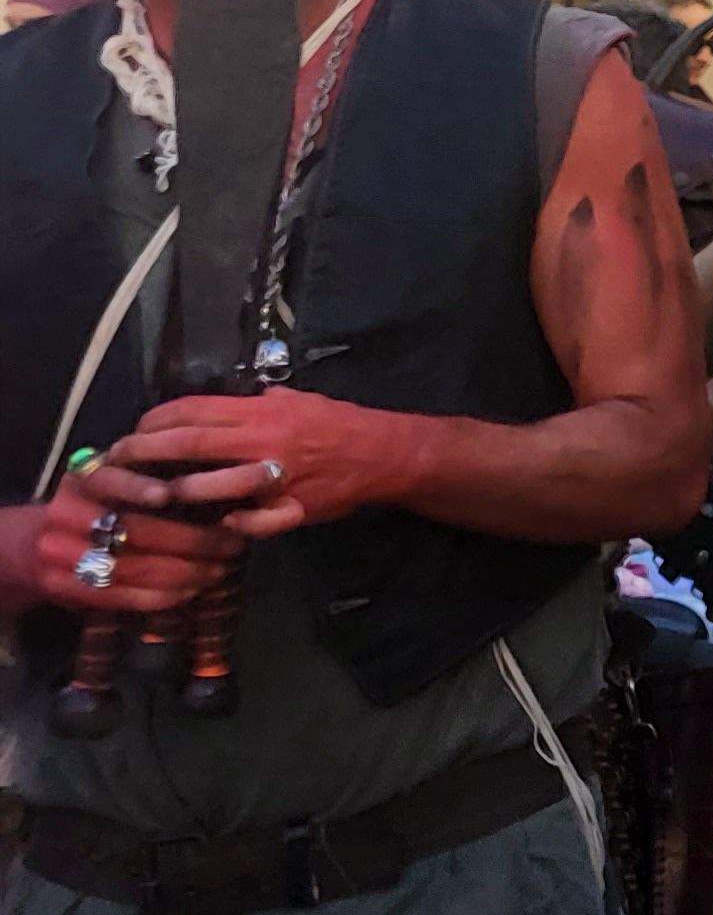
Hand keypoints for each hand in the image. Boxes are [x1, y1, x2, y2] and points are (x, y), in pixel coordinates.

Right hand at [5, 464, 262, 615]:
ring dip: (185, 572)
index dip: (136, 486)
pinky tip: (190, 591)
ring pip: (132, 566)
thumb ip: (148, 478)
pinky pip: (120, 595)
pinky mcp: (63, 587)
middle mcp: (65, 514)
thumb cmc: (97, 506)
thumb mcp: (112, 481)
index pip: (109, 480)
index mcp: (82, 480)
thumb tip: (216, 481)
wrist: (34, 545)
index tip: (168, 495)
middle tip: (232, 545)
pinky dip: (160, 596)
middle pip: (133, 530)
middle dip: (191, 540)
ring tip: (220, 570)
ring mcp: (59, 554)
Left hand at [110, 390, 430, 538]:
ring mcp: (275, 477)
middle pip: (188, 443)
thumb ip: (255, 403)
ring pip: (208, 486)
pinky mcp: (291, 508)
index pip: (192, 410)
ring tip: (154, 497)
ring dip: (177, 491)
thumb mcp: (295, 399)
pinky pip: (251, 521)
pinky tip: (217, 523)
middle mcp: (262, 441)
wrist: (383, 453)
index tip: (133, 432)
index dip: (154, 421)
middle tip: (118, 462)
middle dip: (144, 452)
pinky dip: (230, 523)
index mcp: (260, 412)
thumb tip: (215, 406)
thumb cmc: (336, 421)